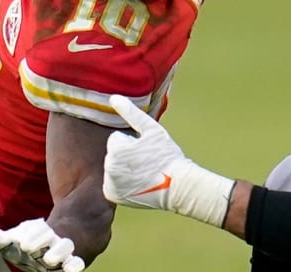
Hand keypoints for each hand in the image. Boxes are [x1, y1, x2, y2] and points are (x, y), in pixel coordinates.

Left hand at [0, 219, 84, 271]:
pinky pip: (78, 262)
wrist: (49, 252)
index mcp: (36, 230)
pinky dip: (76, 265)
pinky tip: (70, 270)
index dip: (31, 235)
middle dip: (41, 240)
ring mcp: (63, 250)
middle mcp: (51, 237)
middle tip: (28, 249)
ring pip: (66, 246)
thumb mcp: (10, 242)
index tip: (22, 244)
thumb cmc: (26, 246)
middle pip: (50, 235)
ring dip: (59, 252)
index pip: (36, 227)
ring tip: (48, 260)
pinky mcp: (73, 263)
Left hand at [104, 95, 233, 226]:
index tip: (146, 152)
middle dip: (126, 157)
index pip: (117, 139)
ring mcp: (110, 182)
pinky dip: (120, 185)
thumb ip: (131, 112)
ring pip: (113, 168)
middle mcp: (110, 166)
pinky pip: (111, 184)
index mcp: (116, 149)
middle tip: (146, 164)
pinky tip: (136, 185)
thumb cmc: (168, 157)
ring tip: (143, 174)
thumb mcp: (152, 130)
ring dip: (123, 169)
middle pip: (113, 154)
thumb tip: (113, 96)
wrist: (180, 187)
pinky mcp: (112, 195)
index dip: (132, 144)